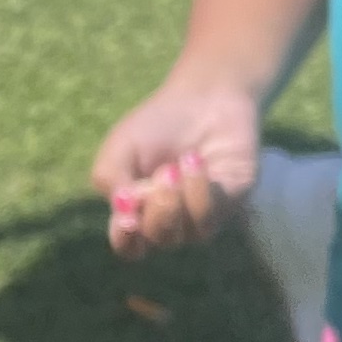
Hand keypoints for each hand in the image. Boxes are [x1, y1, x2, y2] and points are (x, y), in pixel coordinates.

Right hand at [93, 80, 264, 251]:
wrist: (205, 96)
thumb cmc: (158, 123)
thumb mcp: (121, 147)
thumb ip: (110, 179)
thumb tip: (123, 212)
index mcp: (140, 211)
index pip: (130, 246)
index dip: (125, 241)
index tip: (127, 220)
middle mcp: (173, 218)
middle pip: (159, 240)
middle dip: (158, 210)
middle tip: (164, 172)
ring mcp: (204, 213)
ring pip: (190, 233)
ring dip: (180, 201)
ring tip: (179, 166)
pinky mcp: (231, 202)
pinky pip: (215, 215)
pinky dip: (202, 192)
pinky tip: (197, 162)